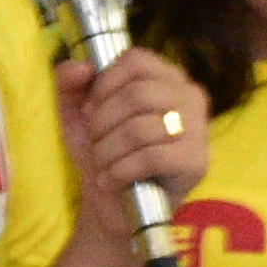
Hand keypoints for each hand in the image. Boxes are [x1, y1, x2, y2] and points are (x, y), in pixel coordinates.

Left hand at [57, 41, 211, 253]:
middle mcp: (190, 96)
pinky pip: (151, 157)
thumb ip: (68, 82)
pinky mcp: (196, 162)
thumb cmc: (102, 153)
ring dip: (107, 151)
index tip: (90, 110)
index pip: (135, 60)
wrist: (113, 206)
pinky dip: (120, 171)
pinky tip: (110, 181)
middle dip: (102, 123)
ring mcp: (198, 129)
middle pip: (136, 94)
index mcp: (166, 77)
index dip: (103, 84)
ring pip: (140, 128)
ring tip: (102, 165)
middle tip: (96, 143)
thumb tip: (81, 67)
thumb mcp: (75, 114)